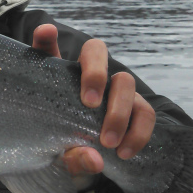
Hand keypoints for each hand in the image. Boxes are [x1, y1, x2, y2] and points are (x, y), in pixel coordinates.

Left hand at [31, 24, 155, 177]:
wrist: (80, 159)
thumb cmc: (60, 144)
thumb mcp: (56, 151)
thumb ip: (68, 155)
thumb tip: (94, 159)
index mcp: (57, 77)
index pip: (48, 47)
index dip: (47, 38)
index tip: (47, 33)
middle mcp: (88, 74)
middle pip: (96, 51)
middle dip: (96, 73)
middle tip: (89, 104)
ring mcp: (114, 88)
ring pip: (126, 81)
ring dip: (120, 111)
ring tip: (108, 143)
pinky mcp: (135, 107)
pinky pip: (145, 112)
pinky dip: (139, 132)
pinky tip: (125, 152)